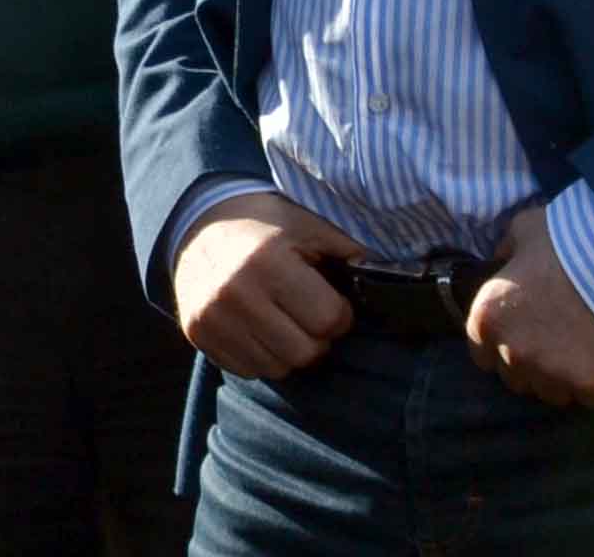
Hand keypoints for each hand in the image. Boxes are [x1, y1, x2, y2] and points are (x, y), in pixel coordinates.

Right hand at [172, 192, 361, 378]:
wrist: (199, 224)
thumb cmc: (268, 225)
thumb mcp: (309, 225)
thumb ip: (349, 251)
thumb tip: (396, 278)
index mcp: (268, 261)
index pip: (328, 320)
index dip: (339, 314)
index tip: (329, 299)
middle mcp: (235, 292)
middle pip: (305, 352)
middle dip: (317, 337)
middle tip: (309, 313)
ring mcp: (212, 317)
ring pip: (277, 367)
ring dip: (290, 350)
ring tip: (284, 319)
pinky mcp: (197, 334)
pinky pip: (248, 370)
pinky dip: (261, 355)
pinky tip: (259, 327)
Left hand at [466, 205, 593, 408]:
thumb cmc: (566, 240)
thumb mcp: (524, 230)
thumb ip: (507, 249)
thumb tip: (502, 259)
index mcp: (488, 318)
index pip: (481, 354)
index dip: (500, 345)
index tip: (519, 335)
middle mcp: (513, 353)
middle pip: (515, 377)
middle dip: (530, 363)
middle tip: (553, 342)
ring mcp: (552, 373)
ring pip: (551, 393)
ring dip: (561, 378)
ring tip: (579, 354)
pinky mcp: (589, 385)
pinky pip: (588, 397)